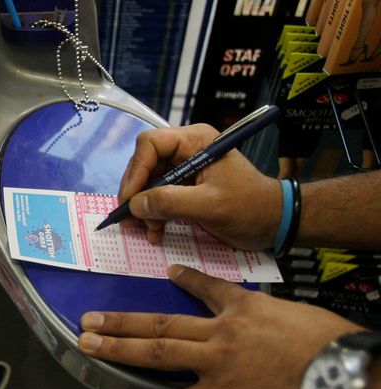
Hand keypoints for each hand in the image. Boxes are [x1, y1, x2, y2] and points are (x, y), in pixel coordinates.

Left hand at [77, 265, 363, 388]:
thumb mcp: (301, 318)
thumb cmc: (331, 345)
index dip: (186, 277)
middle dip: (122, 320)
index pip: (208, 287)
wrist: (343, 373)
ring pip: (158, 350)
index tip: (170, 271)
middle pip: (161, 320)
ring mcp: (215, 361)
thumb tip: (274, 333)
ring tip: (89, 345)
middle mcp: (221, 329)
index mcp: (243, 307)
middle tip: (89, 318)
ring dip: (120, 348)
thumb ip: (274, 322)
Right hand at [120, 124, 280, 249]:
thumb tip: (135, 204)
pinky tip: (156, 231)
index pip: (150, 144)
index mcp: (195, 141)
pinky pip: (159, 197)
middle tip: (133, 220)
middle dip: (138, 193)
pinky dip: (153, 214)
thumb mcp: (210, 205)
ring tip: (148, 230)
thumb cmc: (250, 208)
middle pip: (145, 164)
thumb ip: (171, 202)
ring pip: (148, 183)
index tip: (130, 199)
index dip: (136, 171)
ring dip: (144, 208)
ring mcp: (184, 169)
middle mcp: (186, 150)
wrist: (274, 223)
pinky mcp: (185, 188)